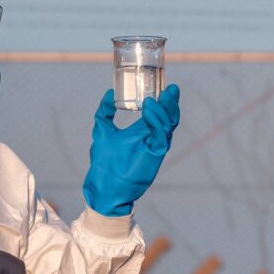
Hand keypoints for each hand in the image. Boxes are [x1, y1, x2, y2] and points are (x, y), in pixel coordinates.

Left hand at [81, 82, 180, 216]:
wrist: (103, 187)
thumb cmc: (104, 163)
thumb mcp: (102, 130)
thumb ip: (104, 112)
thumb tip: (109, 94)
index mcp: (144, 132)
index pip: (160, 114)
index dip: (165, 101)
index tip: (166, 86)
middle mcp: (152, 139)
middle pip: (169, 118)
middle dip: (171, 103)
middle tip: (170, 89)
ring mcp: (155, 147)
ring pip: (168, 126)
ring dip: (163, 110)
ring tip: (153, 100)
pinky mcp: (155, 156)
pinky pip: (161, 136)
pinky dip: (157, 122)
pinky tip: (150, 110)